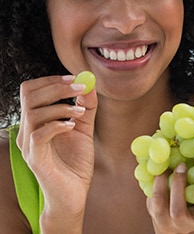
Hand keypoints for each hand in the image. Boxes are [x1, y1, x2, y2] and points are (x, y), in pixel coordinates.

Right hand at [17, 75, 97, 218]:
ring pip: (34, 112)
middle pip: (29, 96)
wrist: (73, 193)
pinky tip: (72, 126)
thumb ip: (86, 107)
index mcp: (37, 121)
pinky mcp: (35, 158)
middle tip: (79, 88)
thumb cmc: (76, 161)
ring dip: (61, 106)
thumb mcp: (85, 128)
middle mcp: (28, 130)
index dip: (51, 81)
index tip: (73, 78)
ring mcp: (29, 145)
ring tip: (80, 113)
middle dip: (56, 87)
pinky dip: (57, 124)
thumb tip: (89, 84)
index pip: (32, 90)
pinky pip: (39, 134)